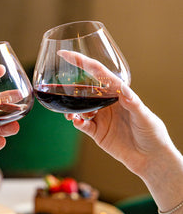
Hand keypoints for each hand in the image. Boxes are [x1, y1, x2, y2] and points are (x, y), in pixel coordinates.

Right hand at [58, 50, 174, 176]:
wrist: (150, 159)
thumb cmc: (152, 134)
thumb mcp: (145, 116)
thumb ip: (133, 104)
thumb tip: (125, 92)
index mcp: (118, 93)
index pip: (98, 74)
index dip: (82, 62)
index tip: (66, 54)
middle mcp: (106, 103)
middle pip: (84, 90)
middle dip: (71, 89)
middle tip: (60, 88)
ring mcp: (100, 117)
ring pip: (80, 108)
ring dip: (71, 108)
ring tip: (70, 113)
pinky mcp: (96, 132)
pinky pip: (82, 125)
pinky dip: (76, 122)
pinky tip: (76, 122)